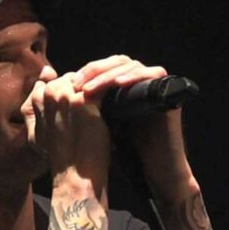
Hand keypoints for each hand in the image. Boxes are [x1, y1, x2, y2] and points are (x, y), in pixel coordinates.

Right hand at [20, 68, 109, 195]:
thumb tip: (46, 72)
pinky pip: (102, 87)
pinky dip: (111, 93)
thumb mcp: (36, 131)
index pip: (58, 81)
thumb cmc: (60, 154)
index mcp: (36, 98)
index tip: (79, 108)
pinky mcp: (84, 101)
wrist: (74, 175)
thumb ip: (36, 102)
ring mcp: (66, 96)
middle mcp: (49, 93)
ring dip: (99, 90)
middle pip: (73, 78)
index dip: (71, 93)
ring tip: (106, 106)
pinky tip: (118, 103)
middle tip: (95, 109)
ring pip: (88, 80)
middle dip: (85, 89)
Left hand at [73, 55, 192, 197]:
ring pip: (131, 65)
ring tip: (91, 89)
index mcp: (125, 86)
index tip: (70, 83)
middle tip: (78, 84)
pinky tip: (119, 84)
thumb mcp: (99, 123)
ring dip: (109, 75)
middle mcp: (140, 81)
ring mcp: (155, 84)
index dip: (88, 71)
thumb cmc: (125, 150)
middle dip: (95, 70)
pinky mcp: (168, 89)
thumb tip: (60, 89)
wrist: (154, 168)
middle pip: (117, 61)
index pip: (106, 66)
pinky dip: (134, 76)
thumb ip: (86, 105)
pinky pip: (153, 73)